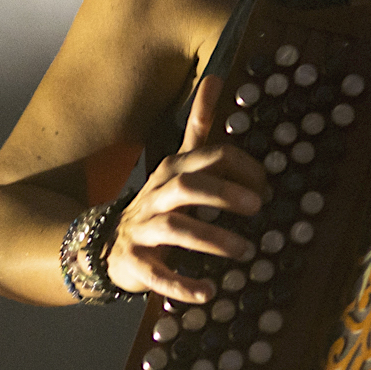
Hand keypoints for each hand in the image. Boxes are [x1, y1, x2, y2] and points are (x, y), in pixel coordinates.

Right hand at [105, 74, 267, 303]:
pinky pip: (158, 274)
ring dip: (212, 239)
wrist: (102, 244)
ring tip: (244, 250)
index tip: (267, 183)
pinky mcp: (136, 262)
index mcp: (174, 172)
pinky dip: (183, 284)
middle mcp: (157, 195)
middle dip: (224, 193)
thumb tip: (218, 76)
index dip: (241, 166)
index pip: (208, 156)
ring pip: (176, 229)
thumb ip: (199, 126)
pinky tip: (207, 293)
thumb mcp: (178, 164)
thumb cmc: (156, 204)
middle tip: (258, 205)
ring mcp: (144, 229)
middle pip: (189, 185)